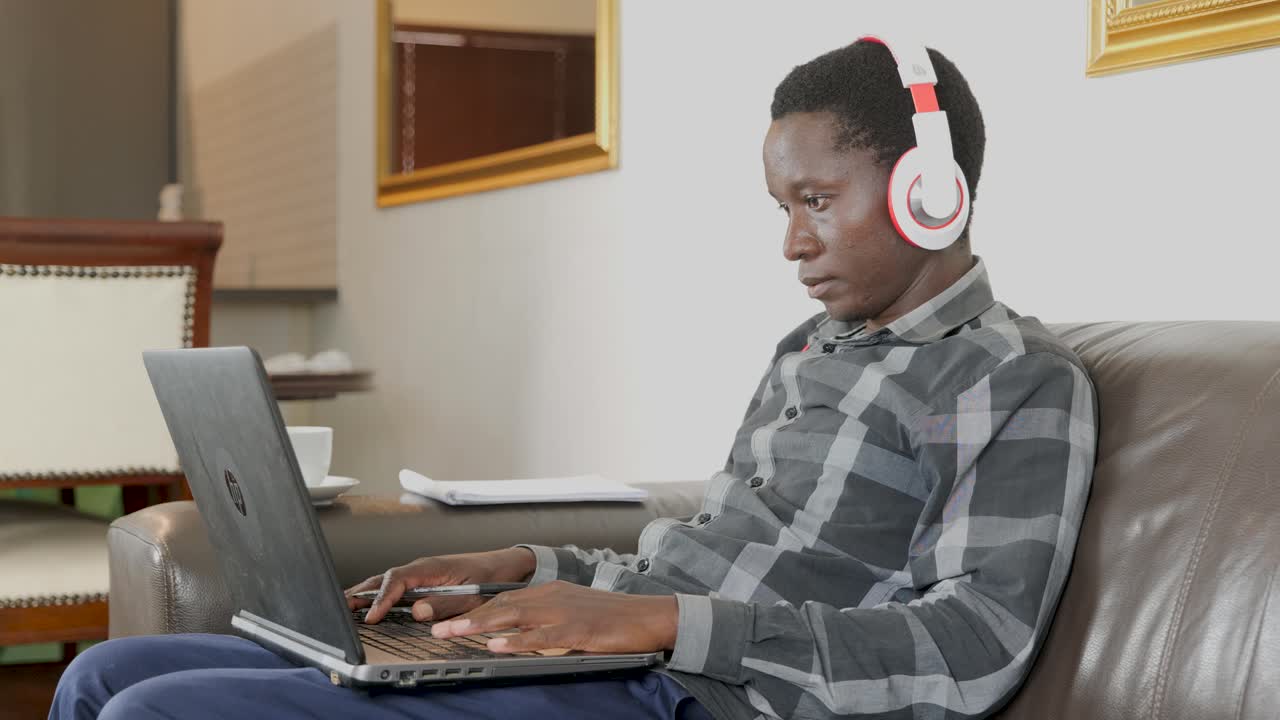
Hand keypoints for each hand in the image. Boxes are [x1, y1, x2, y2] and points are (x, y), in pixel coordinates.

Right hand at [345, 548, 534, 623]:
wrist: (505, 565)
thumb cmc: (490, 577)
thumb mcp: (471, 596)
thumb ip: (444, 605)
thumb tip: (417, 612)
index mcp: (430, 567)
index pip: (397, 580)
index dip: (381, 599)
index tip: (371, 616)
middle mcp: (421, 568)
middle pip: (383, 578)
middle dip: (360, 592)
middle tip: (339, 607)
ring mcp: (421, 574)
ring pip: (386, 582)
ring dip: (365, 593)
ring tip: (345, 606)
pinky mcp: (423, 581)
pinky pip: (395, 587)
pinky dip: (378, 595)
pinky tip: (369, 605)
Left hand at [430, 580, 677, 654]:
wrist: (649, 616)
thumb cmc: (614, 618)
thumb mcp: (574, 615)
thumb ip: (546, 623)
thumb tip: (519, 639)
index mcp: (550, 592)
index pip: (504, 599)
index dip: (476, 609)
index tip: (451, 618)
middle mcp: (552, 597)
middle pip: (501, 605)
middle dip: (468, 617)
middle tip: (439, 628)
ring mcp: (563, 612)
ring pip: (513, 616)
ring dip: (481, 626)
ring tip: (455, 634)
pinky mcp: (577, 629)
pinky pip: (541, 636)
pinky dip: (516, 641)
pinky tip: (497, 646)